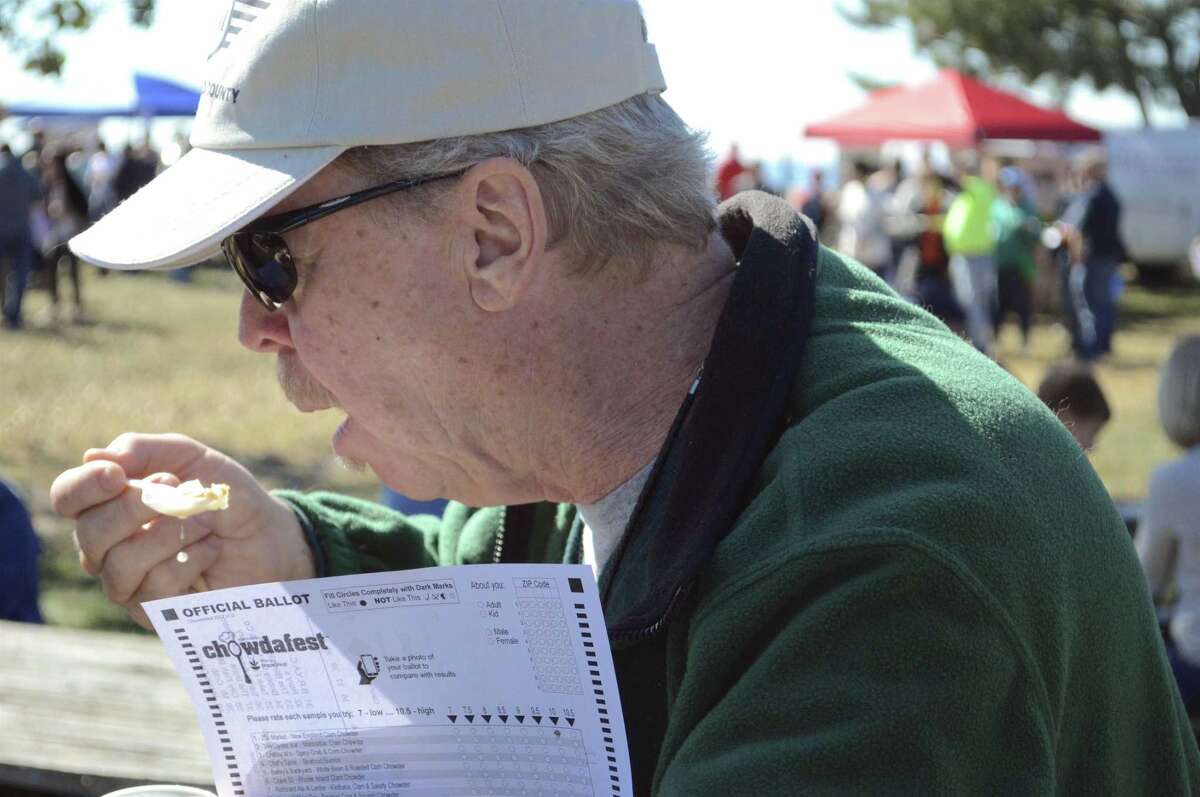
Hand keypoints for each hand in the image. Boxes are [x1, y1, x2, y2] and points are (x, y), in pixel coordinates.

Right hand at [50, 433, 314, 628]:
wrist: (270, 536)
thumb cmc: (226, 496)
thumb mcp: (193, 459)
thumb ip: (144, 450)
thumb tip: (93, 457)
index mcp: (109, 504)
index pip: (67, 496)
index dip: (84, 486)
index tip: (118, 475)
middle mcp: (108, 546)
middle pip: (89, 533)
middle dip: (136, 508)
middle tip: (180, 492)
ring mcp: (128, 582)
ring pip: (119, 565)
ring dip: (170, 535)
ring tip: (204, 523)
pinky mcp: (155, 612)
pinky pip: (153, 590)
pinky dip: (189, 562)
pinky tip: (210, 550)